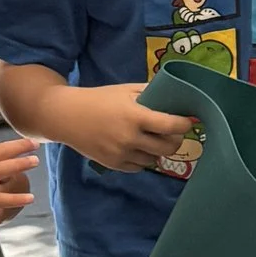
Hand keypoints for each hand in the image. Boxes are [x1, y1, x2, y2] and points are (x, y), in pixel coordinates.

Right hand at [63, 79, 199, 172]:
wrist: (66, 116)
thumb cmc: (99, 99)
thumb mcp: (125, 90)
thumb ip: (150, 92)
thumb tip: (177, 93)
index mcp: (135, 116)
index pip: (171, 125)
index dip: (184, 124)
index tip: (189, 121)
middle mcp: (130, 138)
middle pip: (168, 147)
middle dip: (176, 140)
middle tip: (174, 133)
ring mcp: (121, 153)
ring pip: (154, 159)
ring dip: (158, 150)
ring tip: (153, 139)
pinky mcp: (113, 164)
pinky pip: (139, 166)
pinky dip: (142, 158)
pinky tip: (138, 147)